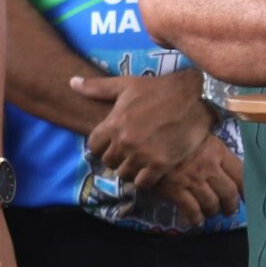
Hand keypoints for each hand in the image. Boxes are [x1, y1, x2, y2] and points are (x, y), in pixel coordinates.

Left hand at [77, 69, 211, 189]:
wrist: (194, 97)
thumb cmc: (159, 89)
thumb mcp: (127, 84)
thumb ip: (97, 87)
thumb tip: (71, 82)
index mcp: (114, 123)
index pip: (93, 147)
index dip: (101, 146)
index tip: (112, 143)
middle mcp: (125, 142)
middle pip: (109, 162)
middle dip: (116, 158)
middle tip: (128, 152)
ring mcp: (142, 155)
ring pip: (124, 174)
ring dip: (130, 169)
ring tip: (140, 162)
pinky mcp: (160, 165)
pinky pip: (142, 183)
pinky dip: (144, 179)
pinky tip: (151, 170)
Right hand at [155, 139, 244, 222]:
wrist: (148, 140)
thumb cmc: (176, 136)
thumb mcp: (200, 137)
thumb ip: (215, 151)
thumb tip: (227, 167)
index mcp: (218, 152)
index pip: (240, 175)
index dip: (245, 190)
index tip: (245, 197)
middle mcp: (209, 167)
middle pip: (229, 194)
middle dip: (231, 206)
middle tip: (228, 210)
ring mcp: (193, 180)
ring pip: (212, 204)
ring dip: (213, 212)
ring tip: (211, 213)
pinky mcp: (176, 190)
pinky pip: (192, 211)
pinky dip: (196, 219)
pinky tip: (196, 220)